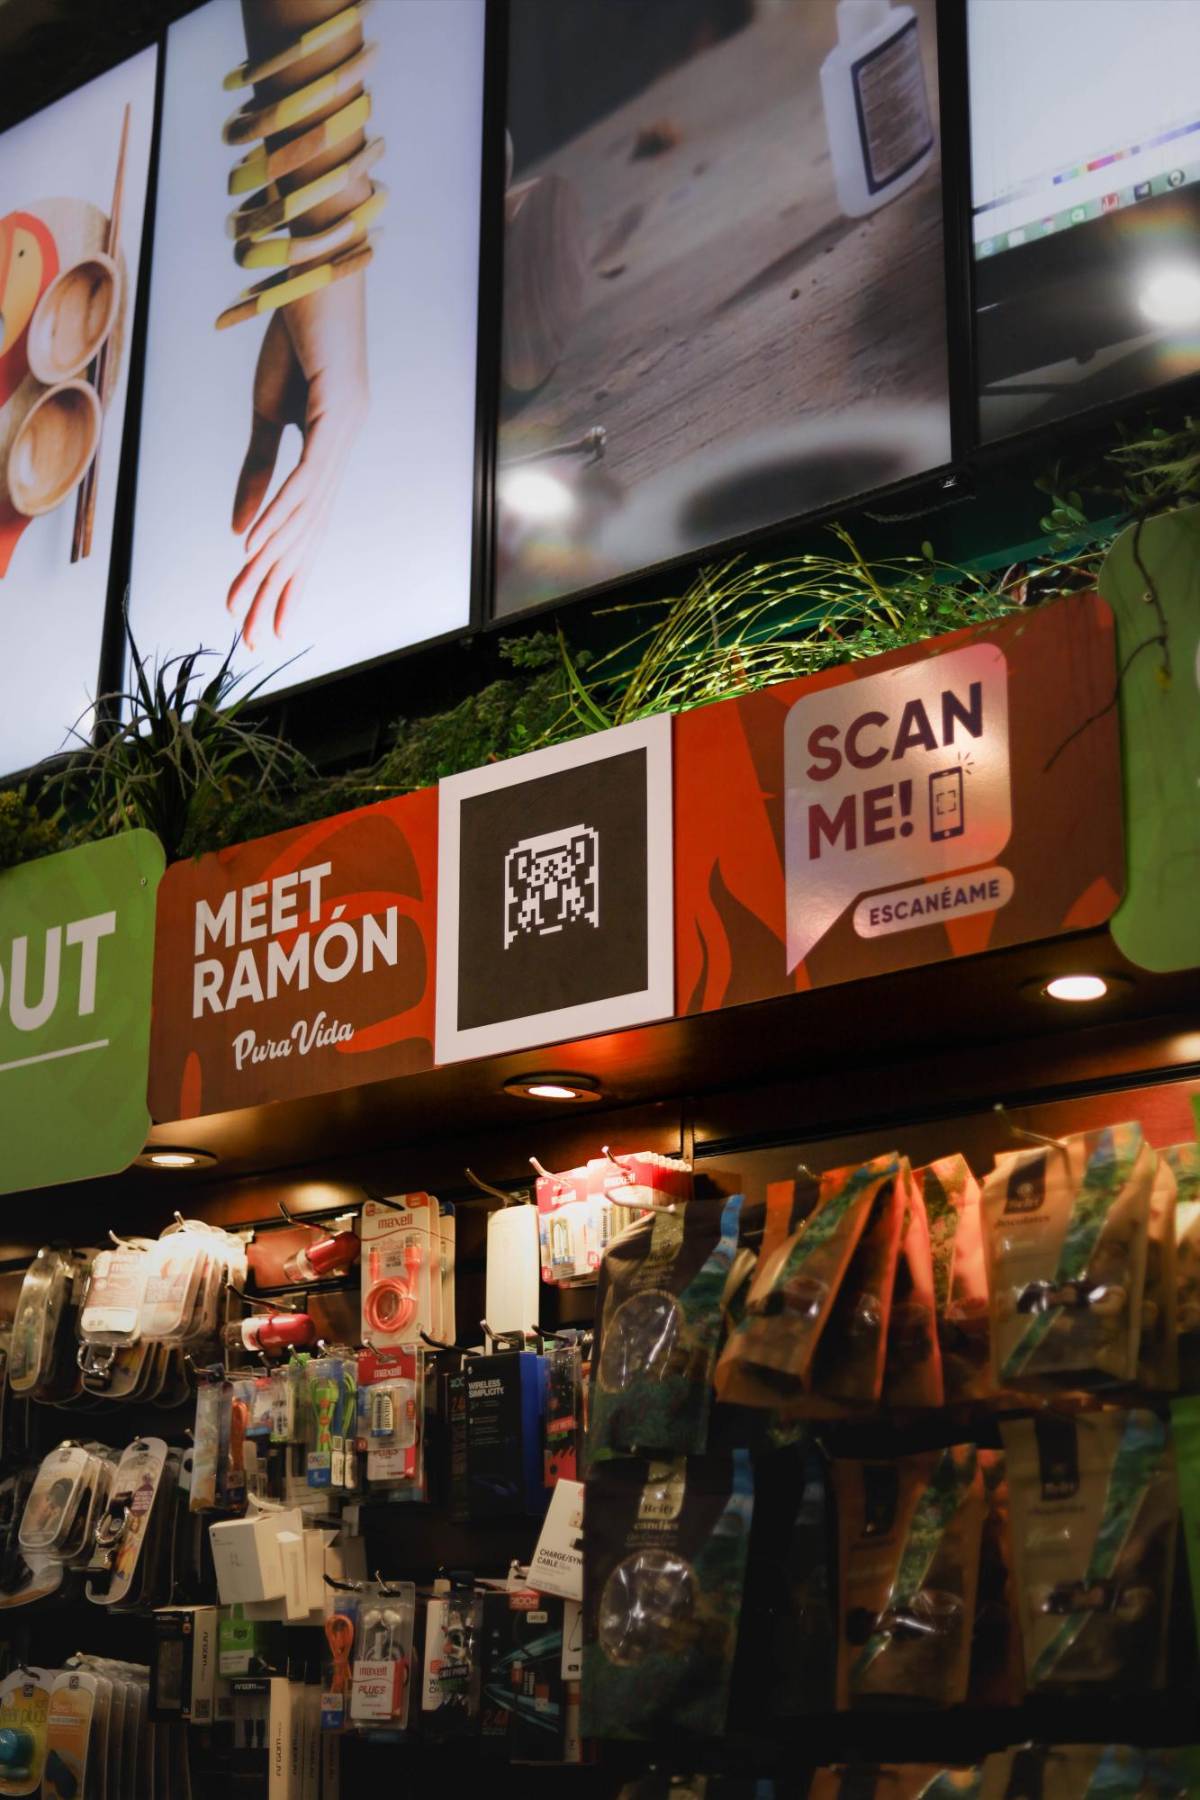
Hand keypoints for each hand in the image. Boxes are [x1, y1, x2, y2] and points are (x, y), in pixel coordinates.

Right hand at [228, 280, 367, 648]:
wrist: (317, 264)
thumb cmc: (298, 331)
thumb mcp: (268, 410)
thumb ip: (258, 470)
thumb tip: (243, 531)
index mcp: (328, 451)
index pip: (302, 527)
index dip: (281, 576)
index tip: (260, 618)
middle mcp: (342, 448)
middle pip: (306, 535)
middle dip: (277, 589)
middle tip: (254, 638)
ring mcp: (345, 430)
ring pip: (306, 513)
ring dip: (272, 561)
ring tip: (246, 601)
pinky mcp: (338, 408)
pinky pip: (307, 473)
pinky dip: (282, 509)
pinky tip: (262, 543)